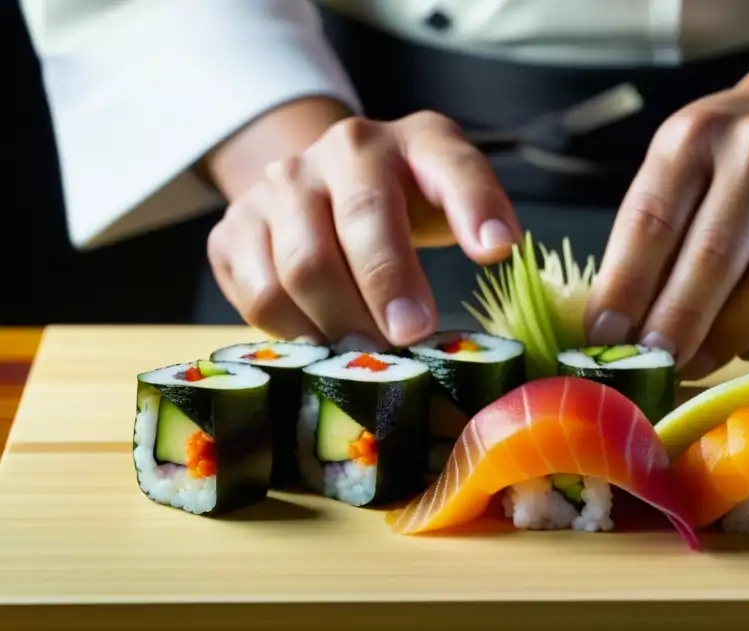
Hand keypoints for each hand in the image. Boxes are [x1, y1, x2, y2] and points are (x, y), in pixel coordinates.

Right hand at [207, 111, 520, 347]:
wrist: (319, 182)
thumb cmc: (404, 202)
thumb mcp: (448, 199)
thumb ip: (476, 221)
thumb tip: (495, 260)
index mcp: (416, 141)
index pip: (453, 166)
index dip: (476, 206)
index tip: (496, 249)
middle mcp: (344, 149)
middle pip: (363, 220)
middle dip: (390, 284)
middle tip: (411, 334)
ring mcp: (280, 185)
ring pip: (303, 266)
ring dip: (342, 321)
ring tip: (368, 351)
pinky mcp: (234, 227)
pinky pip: (259, 293)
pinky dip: (293, 331)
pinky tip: (322, 342)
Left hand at [586, 78, 748, 378]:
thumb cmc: (731, 156)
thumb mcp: (678, 166)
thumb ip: (647, 237)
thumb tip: (614, 332)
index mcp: (698, 135)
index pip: (651, 223)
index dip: (624, 291)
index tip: (603, 342)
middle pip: (713, 263)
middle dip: (673, 330)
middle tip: (650, 371)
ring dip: (722, 345)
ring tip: (693, 362)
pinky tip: (745, 342)